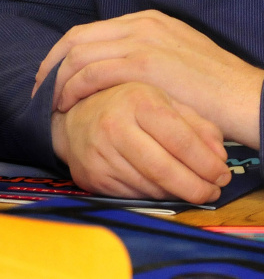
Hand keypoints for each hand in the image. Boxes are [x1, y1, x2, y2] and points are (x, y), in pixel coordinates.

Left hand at [35, 11, 263, 147]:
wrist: (251, 100)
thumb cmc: (217, 93)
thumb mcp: (178, 61)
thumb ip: (147, 57)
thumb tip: (115, 71)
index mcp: (148, 21)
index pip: (89, 31)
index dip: (63, 53)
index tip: (49, 75)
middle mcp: (142, 24)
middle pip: (76, 39)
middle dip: (51, 64)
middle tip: (38, 89)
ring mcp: (143, 42)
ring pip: (79, 55)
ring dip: (58, 80)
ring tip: (49, 102)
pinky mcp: (145, 64)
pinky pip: (92, 73)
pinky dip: (72, 88)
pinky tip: (66, 104)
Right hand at [52, 82, 230, 203]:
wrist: (74, 118)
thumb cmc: (127, 108)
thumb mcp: (163, 102)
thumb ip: (196, 124)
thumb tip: (219, 155)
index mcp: (137, 100)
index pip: (180, 140)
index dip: (207, 163)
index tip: (222, 174)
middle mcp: (114, 124)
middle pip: (165, 169)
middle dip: (196, 187)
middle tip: (212, 192)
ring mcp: (100, 151)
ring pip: (151, 186)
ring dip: (177, 193)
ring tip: (189, 188)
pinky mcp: (92, 174)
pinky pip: (134, 194)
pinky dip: (154, 195)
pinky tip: (160, 186)